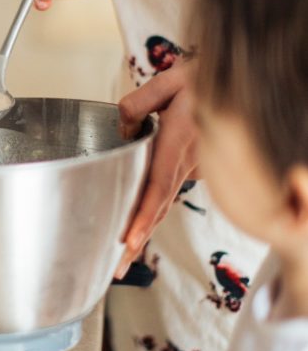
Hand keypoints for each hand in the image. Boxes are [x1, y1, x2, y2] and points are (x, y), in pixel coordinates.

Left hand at [115, 63, 198, 278]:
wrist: (233, 87)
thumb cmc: (198, 82)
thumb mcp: (170, 81)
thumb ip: (141, 101)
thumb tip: (122, 126)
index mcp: (178, 142)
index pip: (159, 185)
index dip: (144, 215)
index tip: (131, 239)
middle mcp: (186, 163)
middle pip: (159, 208)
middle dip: (138, 241)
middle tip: (117, 269)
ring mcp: (190, 170)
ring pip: (163, 207)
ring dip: (143, 235)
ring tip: (121, 263)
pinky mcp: (190, 170)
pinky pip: (168, 197)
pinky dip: (151, 218)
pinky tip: (135, 234)